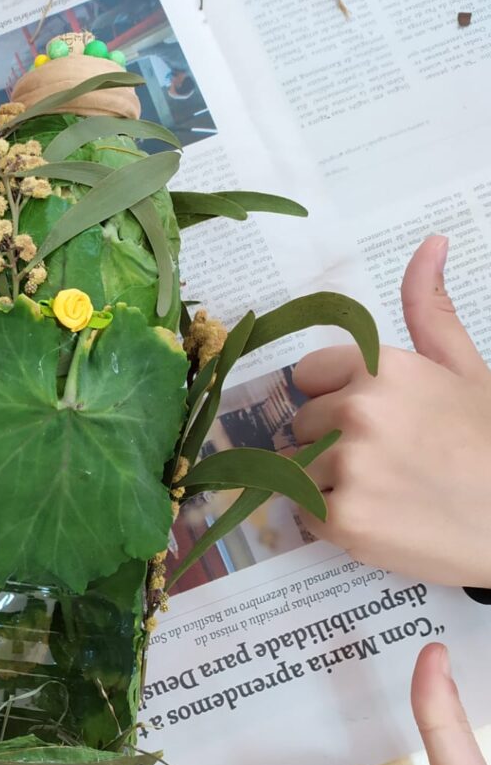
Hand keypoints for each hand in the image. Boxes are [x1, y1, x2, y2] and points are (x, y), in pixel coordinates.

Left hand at [292, 235, 490, 585]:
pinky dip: (333, 521)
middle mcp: (358, 411)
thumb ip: (431, 312)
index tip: (370, 418)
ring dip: (328, 482)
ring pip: (297, 469)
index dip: (334, 397)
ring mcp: (347, 467)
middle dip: (330, 441)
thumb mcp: (468, 370)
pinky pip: (305, 513)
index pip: (309, 375)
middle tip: (388, 460)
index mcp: (382, 368)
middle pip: (301, 424)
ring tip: (386, 490)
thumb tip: (429, 243)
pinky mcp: (343, 520)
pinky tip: (381, 518)